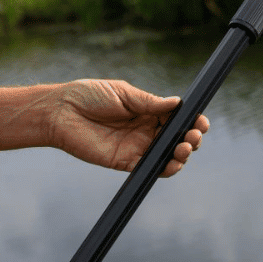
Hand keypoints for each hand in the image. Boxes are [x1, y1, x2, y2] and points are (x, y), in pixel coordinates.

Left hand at [48, 79, 209, 177]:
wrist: (61, 112)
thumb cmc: (89, 96)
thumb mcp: (123, 93)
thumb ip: (150, 102)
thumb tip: (177, 103)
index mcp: (147, 111)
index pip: (177, 118)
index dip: (191, 120)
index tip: (201, 121)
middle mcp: (145, 130)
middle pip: (177, 138)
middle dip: (192, 137)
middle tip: (194, 134)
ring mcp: (137, 147)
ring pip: (168, 155)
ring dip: (183, 153)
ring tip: (185, 147)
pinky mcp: (125, 162)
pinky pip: (150, 168)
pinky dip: (166, 168)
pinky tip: (174, 162)